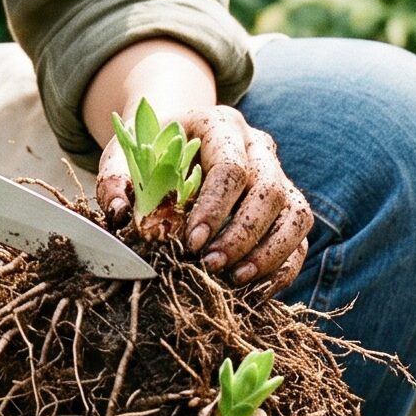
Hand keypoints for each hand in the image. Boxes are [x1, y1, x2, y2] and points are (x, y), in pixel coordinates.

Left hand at [96, 104, 312, 293]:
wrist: (175, 137)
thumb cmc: (151, 148)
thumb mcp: (125, 153)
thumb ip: (116, 179)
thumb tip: (119, 214)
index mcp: (220, 125)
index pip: (230, 168)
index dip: (214, 209)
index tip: (191, 243)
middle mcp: (258, 146)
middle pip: (269, 191)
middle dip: (242, 235)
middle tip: (211, 266)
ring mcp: (279, 173)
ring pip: (295, 214)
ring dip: (270, 253)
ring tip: (236, 281)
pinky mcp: (287, 203)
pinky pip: (299, 236)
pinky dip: (284, 266)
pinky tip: (256, 290)